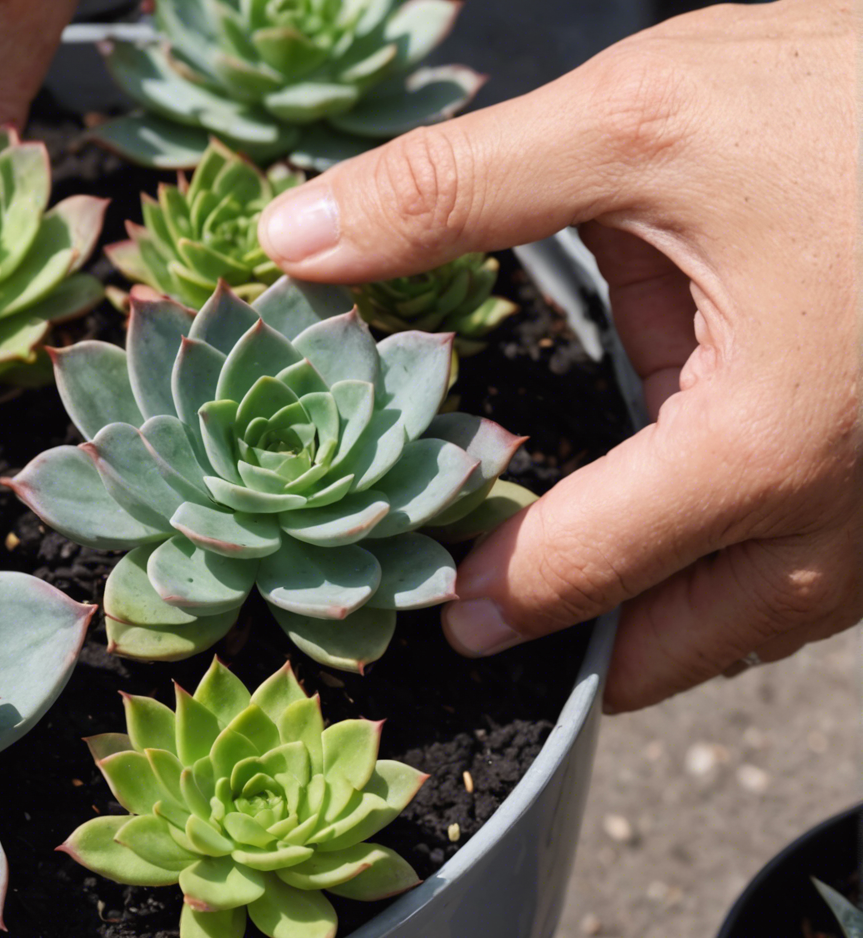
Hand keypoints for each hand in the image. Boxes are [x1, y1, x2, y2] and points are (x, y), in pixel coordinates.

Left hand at [256, 0, 858, 711]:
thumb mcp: (643, 119)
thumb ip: (455, 194)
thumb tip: (292, 241)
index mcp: (762, 449)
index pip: (581, 574)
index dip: (485, 596)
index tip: (428, 608)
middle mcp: (852, 513)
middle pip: (692, 645)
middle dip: (598, 656)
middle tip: (505, 649)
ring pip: (779, 618)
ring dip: (688, 623)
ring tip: (596, 622)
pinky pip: (839, 561)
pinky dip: (762, 567)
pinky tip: (713, 528)